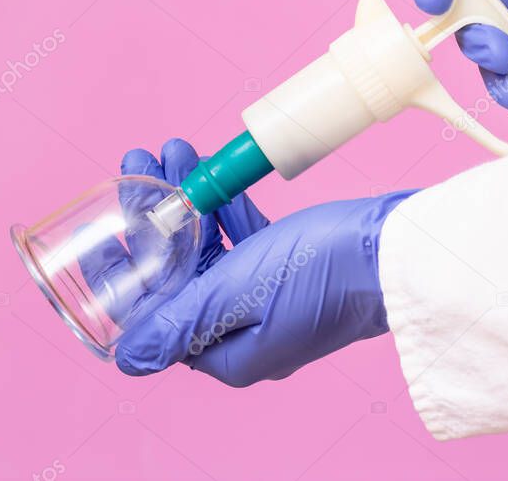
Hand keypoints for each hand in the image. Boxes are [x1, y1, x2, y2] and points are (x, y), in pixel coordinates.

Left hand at [113, 180, 414, 386]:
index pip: (156, 321)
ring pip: (210, 252)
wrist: (401, 250)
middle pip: (180, 278)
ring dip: (188, 202)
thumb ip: (178, 320)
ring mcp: (270, 300)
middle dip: (155, 219)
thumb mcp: (240, 292)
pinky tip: (212, 175)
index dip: (124, 273)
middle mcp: (245, 332)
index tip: (105, 228)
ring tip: (172, 151)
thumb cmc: (326, 272)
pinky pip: (244, 242)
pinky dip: (225, 209)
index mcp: (229, 353)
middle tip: (138, 165)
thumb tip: (124, 356)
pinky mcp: (292, 271)